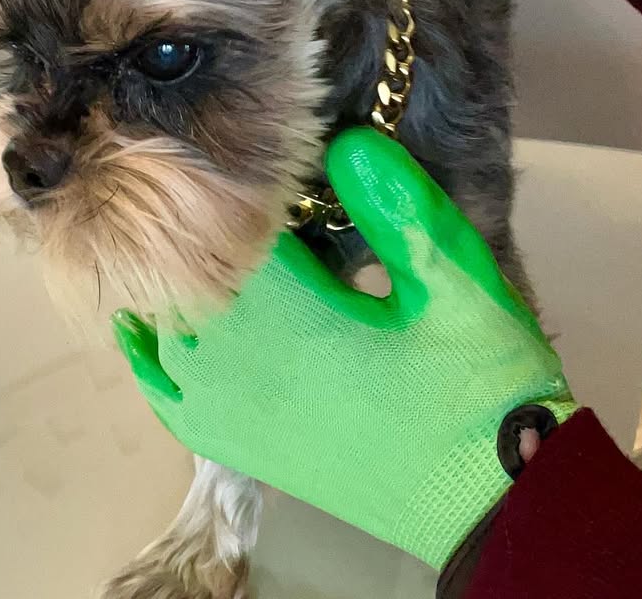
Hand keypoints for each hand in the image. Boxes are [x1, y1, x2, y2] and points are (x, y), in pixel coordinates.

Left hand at [113, 129, 577, 568]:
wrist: (493, 500)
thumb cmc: (479, 385)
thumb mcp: (458, 281)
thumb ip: (401, 208)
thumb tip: (347, 140)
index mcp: (292, 317)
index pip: (225, 235)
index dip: (229, 191)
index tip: (254, 160)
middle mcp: (243, 368)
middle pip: (184, 283)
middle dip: (197, 237)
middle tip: (222, 197)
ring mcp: (237, 418)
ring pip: (164, 340)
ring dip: (169, 292)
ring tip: (181, 249)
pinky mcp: (247, 452)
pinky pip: (171, 403)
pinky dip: (151, 363)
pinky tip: (147, 338)